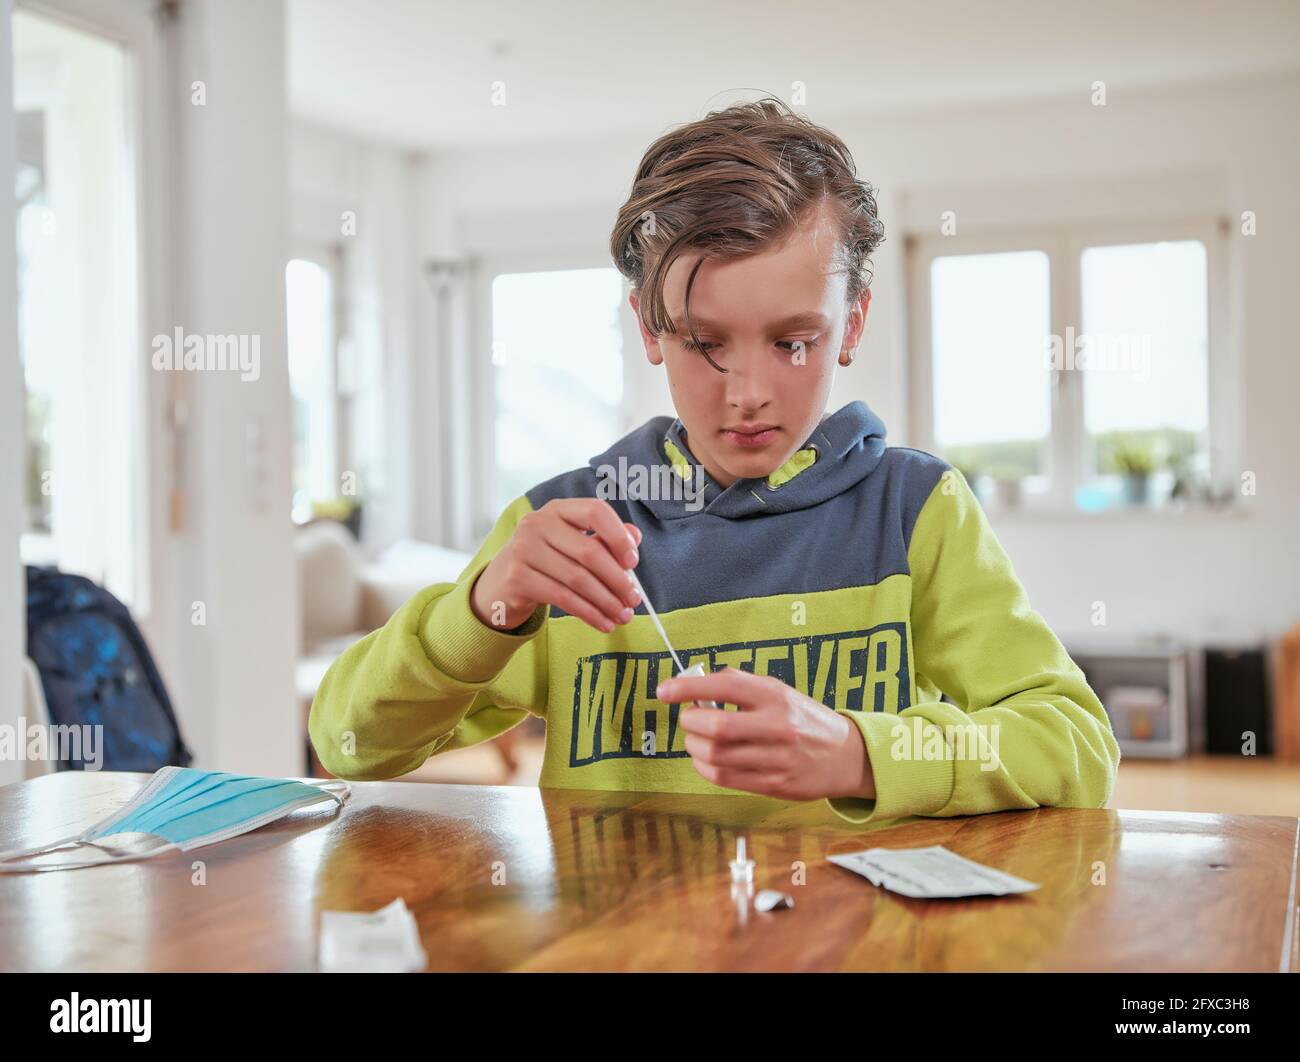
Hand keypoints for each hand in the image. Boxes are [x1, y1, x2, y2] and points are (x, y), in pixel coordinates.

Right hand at [471, 498, 642, 632]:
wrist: (500, 584)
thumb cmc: (545, 561)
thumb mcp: (572, 544)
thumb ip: (604, 538)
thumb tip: (635, 536)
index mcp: (558, 509)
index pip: (595, 511)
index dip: (618, 537)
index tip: (633, 562)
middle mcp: (538, 523)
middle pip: (589, 552)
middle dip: (618, 580)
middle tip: (634, 599)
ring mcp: (524, 549)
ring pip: (578, 579)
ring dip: (607, 601)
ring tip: (623, 616)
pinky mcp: (518, 578)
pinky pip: (563, 598)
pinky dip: (589, 613)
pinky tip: (604, 623)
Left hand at [656, 668, 875, 802]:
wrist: (846, 756)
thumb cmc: (804, 719)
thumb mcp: (779, 692)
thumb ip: (740, 685)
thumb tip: (695, 683)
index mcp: (775, 696)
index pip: (725, 686)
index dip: (688, 687)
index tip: (664, 691)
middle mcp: (776, 726)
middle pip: (716, 726)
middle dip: (690, 722)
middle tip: (688, 718)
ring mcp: (775, 758)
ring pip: (715, 755)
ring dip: (694, 746)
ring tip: (697, 739)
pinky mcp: (773, 784)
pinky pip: (724, 777)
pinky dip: (704, 767)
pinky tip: (706, 759)